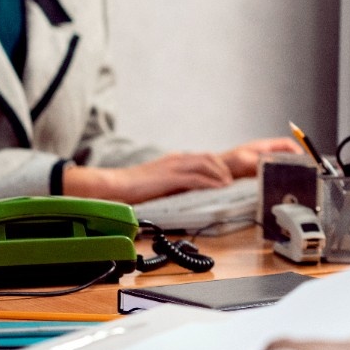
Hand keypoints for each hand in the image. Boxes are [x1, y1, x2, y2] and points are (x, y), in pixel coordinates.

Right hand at [66, 151, 233, 203]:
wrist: (116, 185)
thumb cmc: (134, 186)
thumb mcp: (159, 181)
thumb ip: (174, 184)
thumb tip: (189, 192)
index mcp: (174, 160)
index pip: (202, 157)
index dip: (218, 165)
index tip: (227, 175)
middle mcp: (176, 159)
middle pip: (208, 157)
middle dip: (223, 167)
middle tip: (232, 180)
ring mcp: (173, 167)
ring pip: (205, 164)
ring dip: (220, 174)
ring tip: (228, 184)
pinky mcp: (170, 177)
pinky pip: (195, 178)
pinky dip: (209, 183)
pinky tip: (217, 189)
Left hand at [220, 136, 301, 178]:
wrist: (220, 170)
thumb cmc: (230, 161)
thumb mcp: (245, 161)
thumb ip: (260, 162)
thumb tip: (274, 163)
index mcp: (264, 145)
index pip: (286, 144)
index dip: (296, 150)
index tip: (302, 160)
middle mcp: (266, 152)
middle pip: (286, 153)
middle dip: (295, 160)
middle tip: (302, 171)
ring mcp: (263, 160)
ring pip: (281, 163)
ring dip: (287, 169)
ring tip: (294, 178)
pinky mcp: (261, 170)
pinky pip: (274, 171)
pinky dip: (279, 175)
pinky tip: (281, 183)